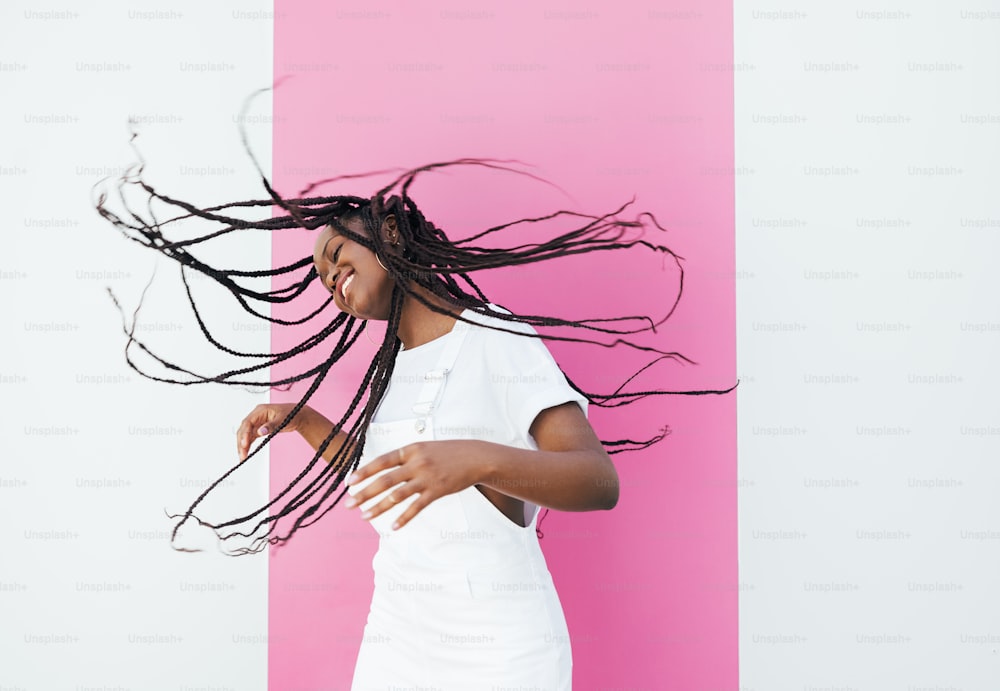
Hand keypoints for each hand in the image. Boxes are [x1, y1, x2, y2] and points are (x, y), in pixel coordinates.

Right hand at [236, 403, 312, 460]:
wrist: (298, 416)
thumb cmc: (292, 414)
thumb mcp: (283, 419)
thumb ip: (271, 425)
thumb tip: (260, 432)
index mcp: (260, 410)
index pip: (248, 422)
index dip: (244, 433)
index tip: (244, 444)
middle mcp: (256, 416)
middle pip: (244, 429)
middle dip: (241, 442)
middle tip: (242, 454)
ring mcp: (257, 423)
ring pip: (245, 435)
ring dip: (243, 446)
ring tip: (242, 457)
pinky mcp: (259, 429)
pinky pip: (250, 437)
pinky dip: (248, 445)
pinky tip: (246, 452)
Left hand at [344, 440, 485, 529]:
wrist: (476, 457)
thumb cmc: (448, 453)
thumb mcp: (425, 448)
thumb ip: (406, 457)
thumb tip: (386, 469)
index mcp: (411, 450)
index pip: (382, 461)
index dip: (364, 471)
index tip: (349, 482)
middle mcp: (417, 463)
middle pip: (385, 480)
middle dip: (364, 493)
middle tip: (349, 504)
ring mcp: (427, 478)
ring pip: (397, 496)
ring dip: (379, 507)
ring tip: (365, 516)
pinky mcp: (437, 491)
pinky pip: (417, 507)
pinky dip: (404, 518)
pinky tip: (393, 527)